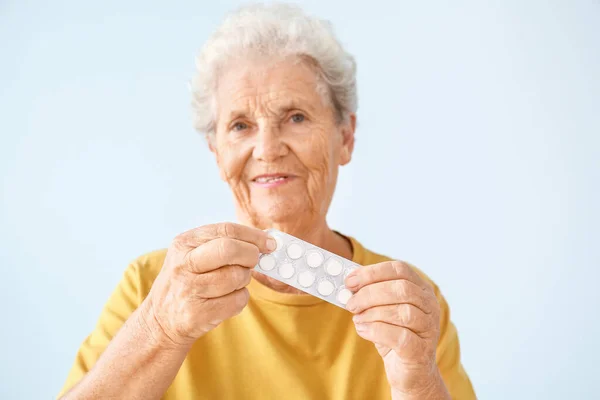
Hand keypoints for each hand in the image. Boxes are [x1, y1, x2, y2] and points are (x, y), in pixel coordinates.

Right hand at [142, 222, 275, 347]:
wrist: (161, 320)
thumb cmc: (187, 282)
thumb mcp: (193, 255)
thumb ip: (223, 244)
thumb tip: (264, 240)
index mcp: (184, 243)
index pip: (226, 230)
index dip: (253, 236)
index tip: (270, 243)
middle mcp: (183, 264)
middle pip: (229, 249)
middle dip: (250, 255)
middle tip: (255, 261)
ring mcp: (189, 289)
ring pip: (236, 277)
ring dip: (244, 280)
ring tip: (232, 284)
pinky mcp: (197, 313)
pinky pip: (237, 301)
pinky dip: (239, 299)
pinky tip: (227, 299)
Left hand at [344, 260, 445, 396]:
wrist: (410, 372)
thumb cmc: (393, 336)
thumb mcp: (382, 311)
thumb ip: (370, 295)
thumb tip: (347, 284)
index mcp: (421, 289)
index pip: (400, 269)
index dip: (372, 272)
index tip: (350, 281)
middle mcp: (430, 306)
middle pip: (401, 289)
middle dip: (370, 293)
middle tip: (350, 302)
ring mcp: (429, 328)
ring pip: (401, 312)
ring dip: (372, 313)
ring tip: (357, 318)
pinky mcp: (420, 351)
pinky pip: (399, 336)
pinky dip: (376, 331)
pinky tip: (362, 331)